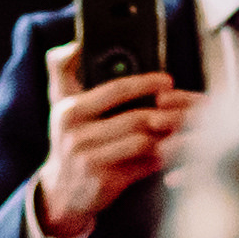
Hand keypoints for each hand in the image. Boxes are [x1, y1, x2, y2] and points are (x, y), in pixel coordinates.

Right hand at [31, 58, 191, 237]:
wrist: (59, 191)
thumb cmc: (68, 140)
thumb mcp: (58, 103)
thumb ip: (62, 70)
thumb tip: (74, 46)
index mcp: (70, 111)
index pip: (116, 90)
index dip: (146, 83)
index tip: (168, 81)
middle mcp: (77, 135)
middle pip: (135, 118)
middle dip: (163, 113)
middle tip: (180, 108)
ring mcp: (91, 161)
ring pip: (142, 142)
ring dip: (164, 136)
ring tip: (175, 129)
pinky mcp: (105, 182)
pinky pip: (143, 165)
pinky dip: (158, 158)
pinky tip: (165, 152)